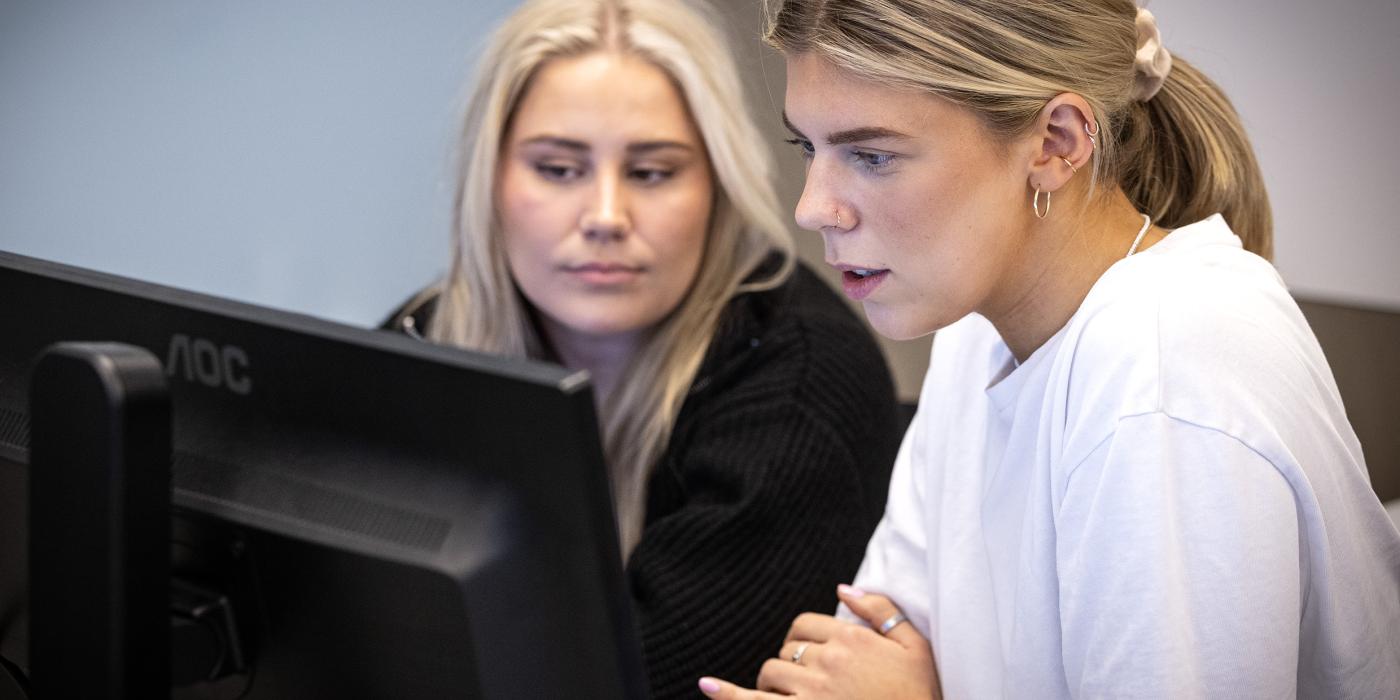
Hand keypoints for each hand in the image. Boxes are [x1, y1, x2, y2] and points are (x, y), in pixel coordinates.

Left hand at [698, 584, 939, 698]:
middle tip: (809, 682)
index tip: (816, 656)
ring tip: (791, 697)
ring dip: (775, 684)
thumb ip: (881, 610)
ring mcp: (812, 695)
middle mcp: (827, 663)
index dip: (806, 640)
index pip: (807, 625)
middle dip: (791, 663)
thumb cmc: (921, 694)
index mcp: (852, 640)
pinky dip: (727, 695)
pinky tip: (708, 686)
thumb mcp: (915, 647)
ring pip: (772, 674)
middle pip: (787, 650)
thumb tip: (844, 587)